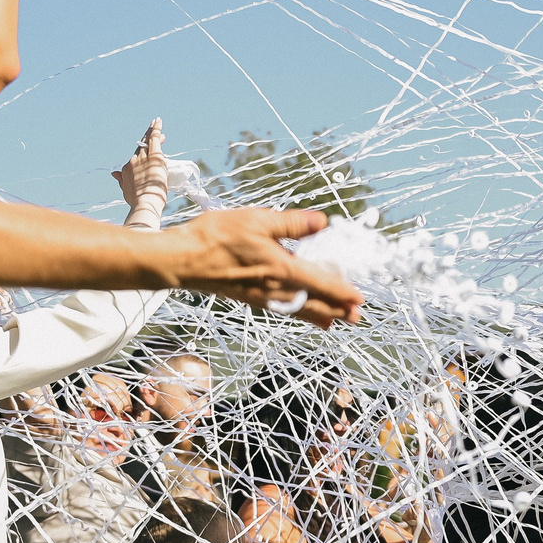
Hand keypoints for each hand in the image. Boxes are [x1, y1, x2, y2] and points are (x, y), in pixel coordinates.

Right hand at [114, 119, 170, 218]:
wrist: (144, 203)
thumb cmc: (137, 201)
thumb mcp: (126, 191)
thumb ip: (121, 181)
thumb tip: (113, 173)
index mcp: (126, 169)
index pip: (135, 158)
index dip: (143, 152)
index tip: (150, 150)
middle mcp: (133, 161)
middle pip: (141, 146)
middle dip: (147, 138)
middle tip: (153, 128)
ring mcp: (143, 158)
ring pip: (147, 141)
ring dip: (152, 132)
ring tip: (157, 122)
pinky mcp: (154, 156)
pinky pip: (154, 139)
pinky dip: (156, 130)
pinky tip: (158, 121)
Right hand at [161, 206, 364, 326]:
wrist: (182, 260)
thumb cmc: (217, 237)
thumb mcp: (257, 220)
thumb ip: (292, 223)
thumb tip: (323, 222)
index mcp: (282, 268)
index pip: (321, 282)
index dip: (342, 291)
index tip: (360, 299)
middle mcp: (275, 288)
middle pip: (314, 303)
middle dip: (336, 310)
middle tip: (356, 317)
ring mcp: (262, 297)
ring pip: (298, 309)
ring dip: (319, 315)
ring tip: (335, 321)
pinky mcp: (249, 298)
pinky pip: (281, 309)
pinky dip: (297, 313)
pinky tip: (299, 313)